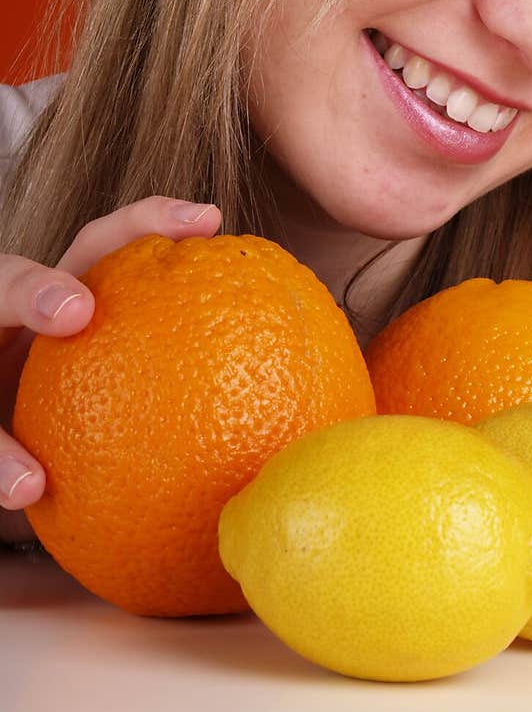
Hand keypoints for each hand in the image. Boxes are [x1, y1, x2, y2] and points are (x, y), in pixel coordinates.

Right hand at [0, 196, 220, 545]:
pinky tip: (30, 492)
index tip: (209, 219)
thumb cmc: (97, 418)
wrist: (18, 456)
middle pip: (3, 281)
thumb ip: (200, 369)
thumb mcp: (143, 379)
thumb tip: (319, 400)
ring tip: (32, 456)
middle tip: (79, 308)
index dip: (147, 220)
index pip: (100, 245)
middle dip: (32, 288)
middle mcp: (10, 328)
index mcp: (61, 302)